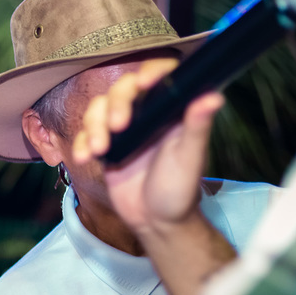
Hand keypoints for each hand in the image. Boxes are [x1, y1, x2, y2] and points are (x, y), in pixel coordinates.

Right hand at [72, 58, 224, 237]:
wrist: (154, 221)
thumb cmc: (180, 191)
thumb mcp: (190, 158)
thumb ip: (197, 126)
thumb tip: (214, 96)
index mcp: (170, 112)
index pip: (160, 78)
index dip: (150, 73)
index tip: (143, 84)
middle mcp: (146, 115)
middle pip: (122, 90)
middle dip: (115, 105)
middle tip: (118, 126)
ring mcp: (123, 130)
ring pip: (98, 108)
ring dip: (94, 125)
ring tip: (100, 149)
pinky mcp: (105, 145)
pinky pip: (85, 134)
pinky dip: (82, 143)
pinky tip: (86, 158)